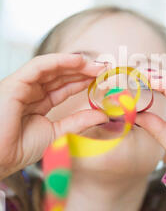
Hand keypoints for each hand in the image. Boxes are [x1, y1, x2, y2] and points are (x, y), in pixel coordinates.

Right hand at [0, 53, 108, 179]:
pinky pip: (40, 66)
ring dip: (75, 64)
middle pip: (60, 75)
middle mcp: (30, 91)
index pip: (64, 87)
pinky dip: (59, 61)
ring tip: (97, 65)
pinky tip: (78, 61)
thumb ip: (79, 122)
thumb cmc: (18, 149)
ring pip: (52, 67)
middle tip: (105, 69)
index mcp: (38, 103)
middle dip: (83, 71)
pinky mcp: (16, 82)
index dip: (83, 81)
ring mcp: (23, 85)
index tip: (103, 79)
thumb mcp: (58, 133)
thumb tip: (103, 115)